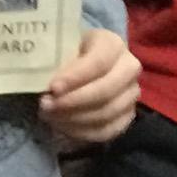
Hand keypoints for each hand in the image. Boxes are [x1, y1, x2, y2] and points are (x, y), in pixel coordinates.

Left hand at [40, 27, 142, 145]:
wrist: (82, 63)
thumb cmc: (69, 52)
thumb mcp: (62, 47)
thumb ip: (57, 62)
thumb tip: (50, 88)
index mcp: (113, 44)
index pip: (98, 62)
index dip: (75, 78)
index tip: (52, 88)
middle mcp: (129, 68)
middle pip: (106, 91)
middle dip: (72, 101)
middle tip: (45, 105)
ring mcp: (131, 94)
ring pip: (107, 113)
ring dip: (74, 118)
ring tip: (49, 116)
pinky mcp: (127, 116)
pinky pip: (108, 130)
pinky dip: (83, 132)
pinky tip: (62, 127)